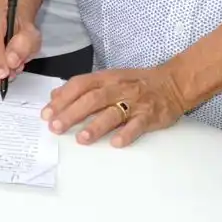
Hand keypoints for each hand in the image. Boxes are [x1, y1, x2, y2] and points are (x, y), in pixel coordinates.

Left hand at [42, 67, 186, 147]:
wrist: (174, 83)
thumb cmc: (138, 83)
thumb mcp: (110, 78)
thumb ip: (83, 87)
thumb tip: (55, 96)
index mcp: (108, 78)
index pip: (81, 84)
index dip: (63, 98)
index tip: (47, 113)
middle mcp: (119, 88)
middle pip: (93, 99)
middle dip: (72, 113)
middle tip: (56, 127)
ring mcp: (135, 102)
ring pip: (113, 112)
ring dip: (96, 125)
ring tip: (82, 138)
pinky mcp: (150, 115)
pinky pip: (138, 125)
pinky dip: (127, 134)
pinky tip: (116, 143)